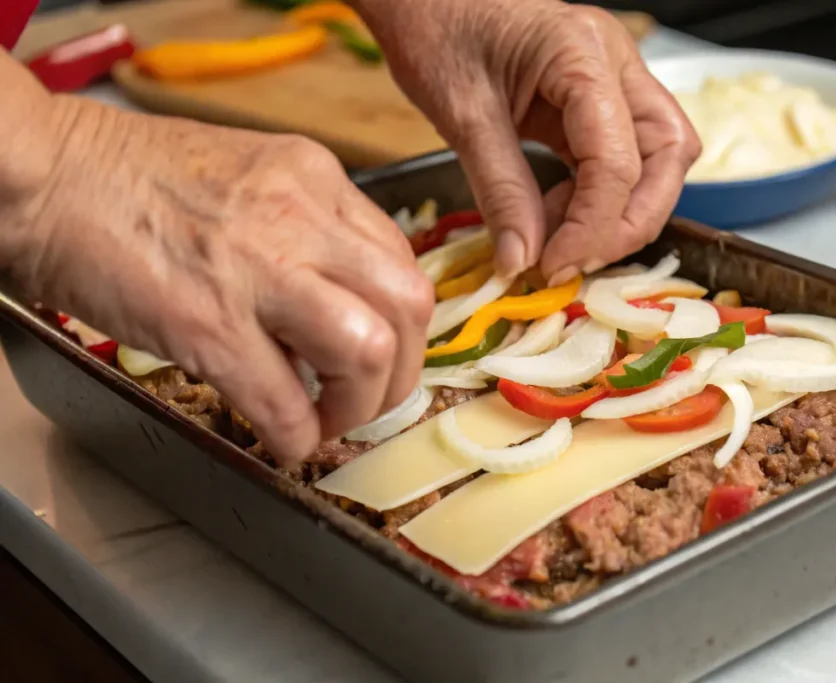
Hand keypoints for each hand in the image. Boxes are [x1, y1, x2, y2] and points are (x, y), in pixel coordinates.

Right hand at [1, 96, 433, 463]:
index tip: (382, 355)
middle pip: (409, 306)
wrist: (44, 173)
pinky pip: (285, 401)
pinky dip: (296, 436)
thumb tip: (337, 303)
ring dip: (359, 406)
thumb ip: (305, 228)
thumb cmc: (132, 179)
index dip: (402, 325)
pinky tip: (283, 440)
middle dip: (402, 371)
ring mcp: (258, 270)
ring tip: (326, 420)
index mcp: (314, 179)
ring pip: (368, 350)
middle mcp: (301, 217)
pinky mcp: (208, 323)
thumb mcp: (249, 178)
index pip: (403, 262)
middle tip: (369, 399)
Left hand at [356, 0, 700, 283]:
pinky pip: (625, 156)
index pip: (619, 160)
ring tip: (560, 237)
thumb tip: (523, 261)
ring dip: (621, 212)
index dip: (593, 226)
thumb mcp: (462, 117)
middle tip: (575, 259)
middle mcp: (616, 62)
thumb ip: (501, 192)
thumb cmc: (438, 29)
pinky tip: (557, 213)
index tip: (553, 264)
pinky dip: (598, 196)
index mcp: (583, 54)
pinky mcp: (600, 100)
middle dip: (631, 220)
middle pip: (668, 156)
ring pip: (658, 158)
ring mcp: (615, 78)